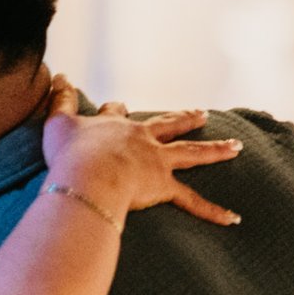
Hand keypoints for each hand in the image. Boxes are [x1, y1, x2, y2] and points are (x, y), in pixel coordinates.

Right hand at [41, 80, 242, 228]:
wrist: (87, 177)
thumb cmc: (69, 154)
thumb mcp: (58, 123)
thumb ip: (59, 100)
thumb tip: (59, 76)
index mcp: (117, 126)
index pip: (117, 112)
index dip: (115, 110)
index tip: (116, 106)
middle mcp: (143, 139)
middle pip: (168, 124)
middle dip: (184, 118)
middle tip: (201, 114)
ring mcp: (156, 162)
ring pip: (192, 153)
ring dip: (216, 150)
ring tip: (236, 147)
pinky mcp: (163, 186)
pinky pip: (192, 201)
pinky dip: (212, 211)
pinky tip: (233, 218)